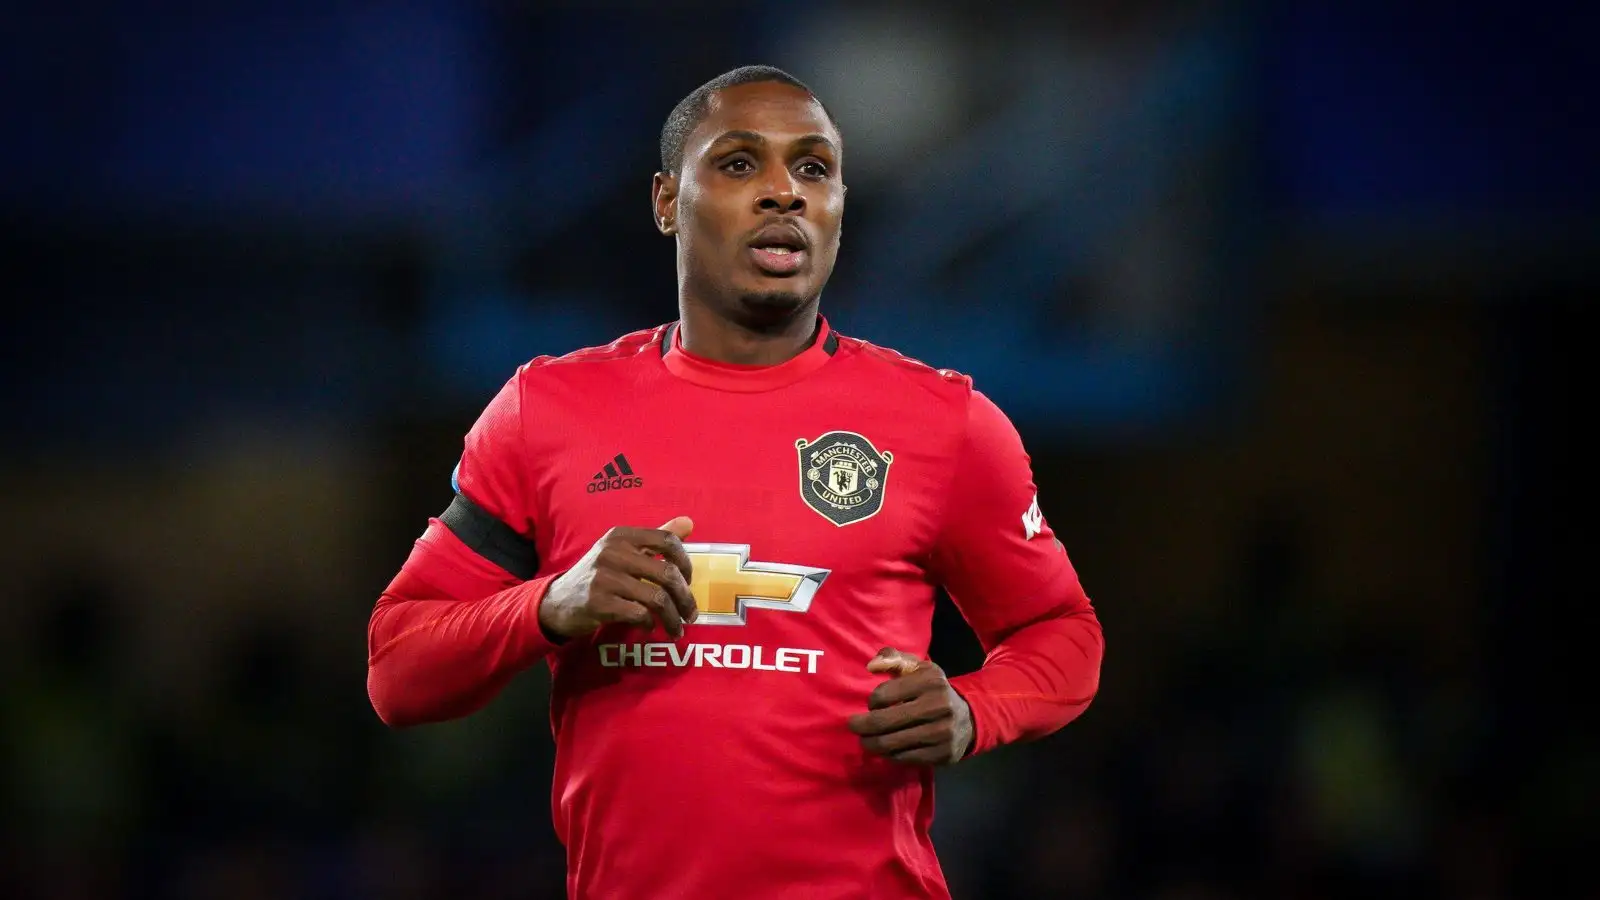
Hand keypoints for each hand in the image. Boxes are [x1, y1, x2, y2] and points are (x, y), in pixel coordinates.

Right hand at [539, 517, 697, 639]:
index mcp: (621, 535)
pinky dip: (649, 623)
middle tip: (690, 614)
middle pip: (667, 573)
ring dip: (672, 617)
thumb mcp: (622, 552)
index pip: (666, 540)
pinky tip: (649, 627)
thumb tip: (688, 522)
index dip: (685, 562)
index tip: (688, 581)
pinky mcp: (598, 602)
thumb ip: (654, 540)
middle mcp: (612, 551)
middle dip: (685, 598)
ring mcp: (604, 577)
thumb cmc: (598, 576)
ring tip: (676, 628)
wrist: (557, 602)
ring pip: (656, 598)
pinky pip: (639, 614)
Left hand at [847, 648, 973, 765]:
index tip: (873, 704)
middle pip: (883, 722)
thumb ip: (892, 658)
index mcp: (930, 681)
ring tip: (865, 740)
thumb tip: (871, 666)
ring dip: (870, 743)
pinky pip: (903, 758)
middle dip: (861, 726)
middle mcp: (939, 706)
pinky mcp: (943, 754)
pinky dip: (888, 755)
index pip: (883, 694)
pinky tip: (884, 750)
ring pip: (890, 744)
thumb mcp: (917, 668)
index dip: (871, 701)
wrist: (968, 719)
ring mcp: (942, 733)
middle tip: (853, 726)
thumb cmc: (933, 690)